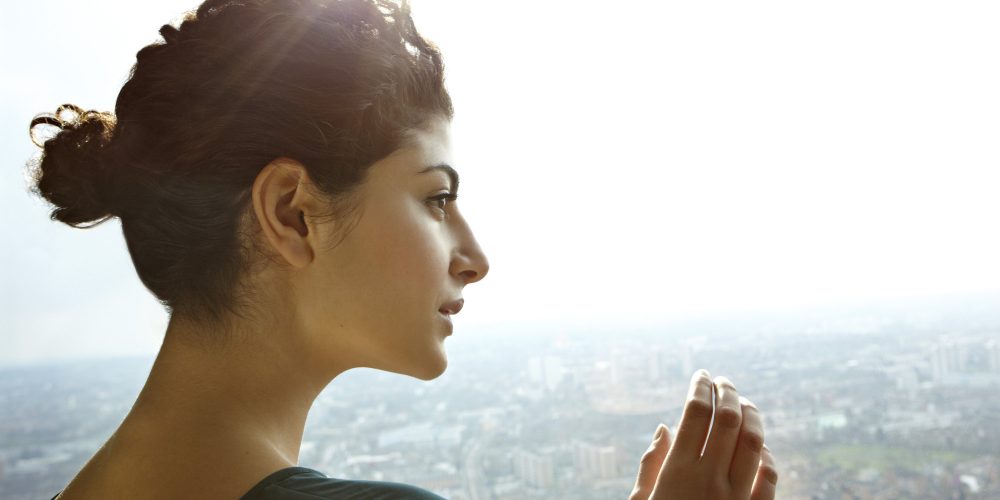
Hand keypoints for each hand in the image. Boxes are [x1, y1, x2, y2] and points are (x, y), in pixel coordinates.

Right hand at [629, 370, 777, 499]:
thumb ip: (650, 466)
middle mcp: (709, 479)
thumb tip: (663, 427)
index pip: (695, 413)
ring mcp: (736, 497)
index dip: (699, 387)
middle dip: (727, 392)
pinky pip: (769, 479)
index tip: (701, 375)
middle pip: (727, 419)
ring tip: (743, 404)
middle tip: (723, 381)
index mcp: (677, 471)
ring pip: (753, 442)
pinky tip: (760, 449)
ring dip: (751, 416)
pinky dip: (767, 458)